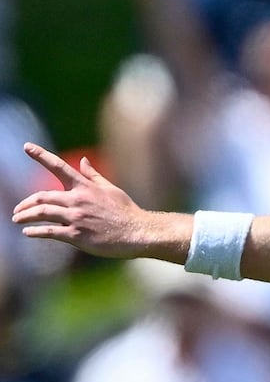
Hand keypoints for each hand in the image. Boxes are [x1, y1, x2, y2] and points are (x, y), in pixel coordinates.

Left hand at [11, 143, 181, 260]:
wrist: (138, 233)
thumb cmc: (127, 211)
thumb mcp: (111, 189)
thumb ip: (93, 175)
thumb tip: (83, 160)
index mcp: (86, 187)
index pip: (59, 166)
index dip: (41, 155)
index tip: (27, 146)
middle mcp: (78, 200)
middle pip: (42, 196)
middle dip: (25, 203)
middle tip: (17, 209)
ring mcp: (76, 218)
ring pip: (42, 213)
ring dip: (25, 216)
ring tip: (18, 219)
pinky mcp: (77, 235)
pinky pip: (49, 231)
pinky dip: (35, 232)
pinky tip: (28, 232)